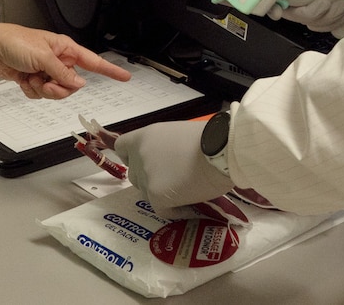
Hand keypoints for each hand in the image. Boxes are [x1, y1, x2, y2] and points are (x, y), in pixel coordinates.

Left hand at [0, 23, 130, 99]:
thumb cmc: (14, 42)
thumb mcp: (42, 57)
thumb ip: (62, 72)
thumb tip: (79, 84)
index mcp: (65, 49)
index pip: (93, 61)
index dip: (109, 70)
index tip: (125, 77)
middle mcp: (58, 60)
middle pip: (72, 84)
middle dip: (59, 88)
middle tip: (45, 81)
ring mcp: (45, 71)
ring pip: (56, 92)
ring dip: (43, 90)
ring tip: (32, 78)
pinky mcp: (33, 79)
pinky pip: (40, 94)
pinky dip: (31, 90)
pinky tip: (23, 79)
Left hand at [116, 120, 233, 219]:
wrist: (221, 149)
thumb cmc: (208, 138)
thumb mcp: (178, 134)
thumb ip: (163, 146)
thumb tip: (165, 161)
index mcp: (144, 136)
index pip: (121, 148)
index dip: (131, 157)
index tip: (144, 163)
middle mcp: (140, 156)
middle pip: (134, 175)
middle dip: (149, 179)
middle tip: (173, 179)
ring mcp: (146, 177)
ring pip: (146, 193)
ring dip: (161, 194)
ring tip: (185, 190)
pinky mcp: (156, 196)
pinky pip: (162, 209)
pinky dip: (175, 209)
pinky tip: (190, 202)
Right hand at [265, 0, 343, 32]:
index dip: (273, 4)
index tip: (278, 11)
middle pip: (294, 13)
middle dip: (311, 12)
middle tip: (326, 3)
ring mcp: (316, 3)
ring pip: (310, 22)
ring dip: (328, 17)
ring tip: (342, 4)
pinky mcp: (329, 13)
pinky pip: (324, 26)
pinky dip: (335, 22)